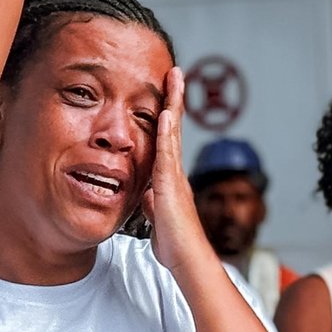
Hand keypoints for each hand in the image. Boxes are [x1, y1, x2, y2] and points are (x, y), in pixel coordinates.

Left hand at [141, 68, 206, 272]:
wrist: (186, 259)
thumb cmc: (173, 242)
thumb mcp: (156, 217)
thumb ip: (151, 202)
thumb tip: (145, 194)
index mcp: (170, 177)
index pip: (167, 138)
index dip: (166, 115)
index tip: (166, 93)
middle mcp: (175, 171)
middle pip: (173, 127)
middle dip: (174, 99)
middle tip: (174, 72)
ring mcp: (175, 176)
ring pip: (173, 133)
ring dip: (173, 105)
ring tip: (174, 78)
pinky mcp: (171, 186)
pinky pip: (168, 154)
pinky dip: (166, 133)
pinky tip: (164, 114)